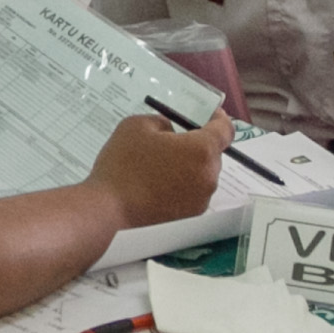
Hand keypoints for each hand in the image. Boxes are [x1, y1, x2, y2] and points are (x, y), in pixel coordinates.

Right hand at [88, 110, 230, 228]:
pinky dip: (179, 188)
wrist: (108, 213)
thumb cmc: (122, 167)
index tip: (209, 115)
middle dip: (195, 146)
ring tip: (157, 168)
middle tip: (169, 144)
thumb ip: (162, 123)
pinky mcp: (189, 218)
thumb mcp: (137, 126)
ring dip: (186, 168)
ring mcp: (200, 201)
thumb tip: (170, 133)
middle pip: (211, 154)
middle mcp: (208, 177)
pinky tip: (154, 187)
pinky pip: (191, 194)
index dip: (218, 119)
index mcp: (201, 150)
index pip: (225, 130)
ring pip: (201, 175)